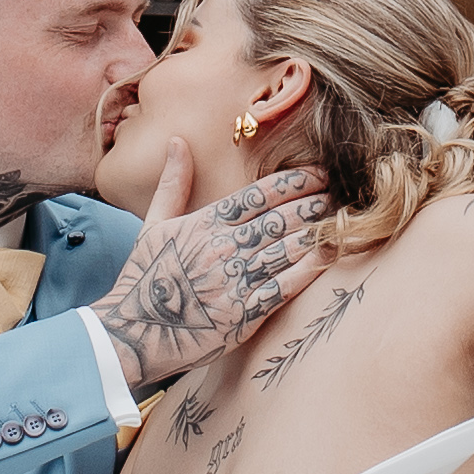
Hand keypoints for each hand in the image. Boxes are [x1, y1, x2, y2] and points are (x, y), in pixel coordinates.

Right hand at [97, 138, 333, 382]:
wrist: (132, 332)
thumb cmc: (144, 278)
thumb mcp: (153, 225)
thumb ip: (172, 183)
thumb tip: (177, 140)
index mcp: (204, 224)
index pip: (257, 195)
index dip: (292, 182)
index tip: (319, 173)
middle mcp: (222, 249)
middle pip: (278, 219)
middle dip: (312, 204)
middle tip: (339, 193)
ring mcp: (233, 282)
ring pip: (285, 250)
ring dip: (315, 232)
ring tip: (341, 220)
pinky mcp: (242, 315)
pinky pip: (282, 288)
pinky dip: (307, 271)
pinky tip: (327, 257)